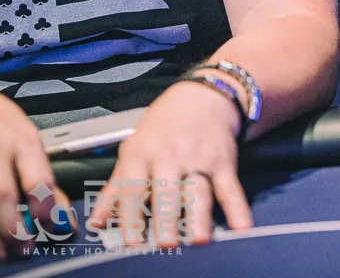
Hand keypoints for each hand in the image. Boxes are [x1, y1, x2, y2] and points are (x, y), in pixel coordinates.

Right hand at [0, 93, 75, 260]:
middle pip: (3, 196)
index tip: (53, 228)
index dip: (47, 211)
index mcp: (23, 141)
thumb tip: (63, 210)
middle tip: (24, 248)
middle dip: (14, 229)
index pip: (40, 180)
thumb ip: (42, 173)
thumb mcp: (26, 137)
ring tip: (1, 251)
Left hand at [89, 81, 252, 246]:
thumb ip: (116, 187)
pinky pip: (230, 187)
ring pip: (198, 191)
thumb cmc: (163, 126)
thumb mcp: (133, 148)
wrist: (205, 95)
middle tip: (165, 244)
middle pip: (167, 192)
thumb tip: (97, 222)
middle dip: (166, 218)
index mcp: (142, 155)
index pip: (134, 188)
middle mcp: (171, 157)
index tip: (131, 241)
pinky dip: (238, 207)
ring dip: (199, 216)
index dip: (131, 215)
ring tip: (200, 239)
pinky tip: (242, 226)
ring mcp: (199, 160)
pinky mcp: (224, 162)